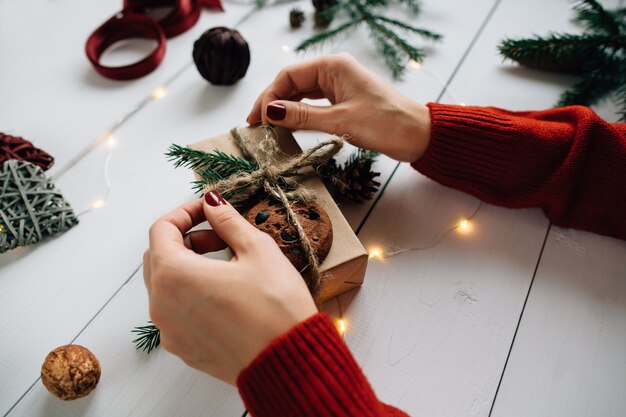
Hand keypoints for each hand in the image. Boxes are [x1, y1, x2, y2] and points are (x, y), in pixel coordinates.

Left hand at [143, 193, 316, 384]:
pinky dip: (191, 294)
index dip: (185, 212)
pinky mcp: (184, 349)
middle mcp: (162, 305)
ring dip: (188, 266)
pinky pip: (176, 312)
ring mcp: (170, 331)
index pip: (161, 229)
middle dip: (185, 239)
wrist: (291, 362)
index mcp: (174, 275)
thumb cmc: (276, 306)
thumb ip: (227, 220)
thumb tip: (212, 203)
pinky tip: (225, 293)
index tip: (208, 209)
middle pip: (158, 257)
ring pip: (165, 286)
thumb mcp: (256, 249)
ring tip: (226, 265)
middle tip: (219, 236)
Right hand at [247, 53, 431, 162]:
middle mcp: (334, 71)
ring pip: (302, 94)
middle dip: (273, 103)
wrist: (418, 134)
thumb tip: (270, 112)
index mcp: (333, 66)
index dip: (269, 97)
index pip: (289, 76)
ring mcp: (339, 85)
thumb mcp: (340, 121)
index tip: (257, 120)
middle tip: (256, 126)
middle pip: (292, 84)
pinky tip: (289, 126)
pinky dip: (300, 115)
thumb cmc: (385, 123)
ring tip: (268, 129)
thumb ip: (303, 116)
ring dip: (285, 110)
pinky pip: (314, 104)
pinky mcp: (344, 100)